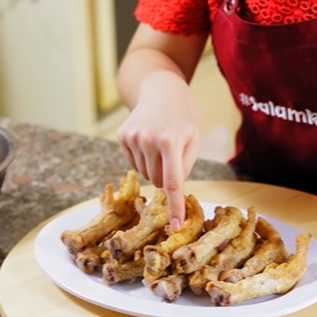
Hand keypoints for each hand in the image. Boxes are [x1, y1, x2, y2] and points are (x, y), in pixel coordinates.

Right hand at [117, 71, 200, 230]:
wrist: (161, 89)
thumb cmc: (183, 117)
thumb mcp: (194, 138)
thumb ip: (185, 166)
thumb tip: (171, 191)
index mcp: (171, 141)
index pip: (173, 182)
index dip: (175, 207)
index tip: (175, 227)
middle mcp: (148, 140)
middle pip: (158, 181)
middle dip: (168, 177)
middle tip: (174, 156)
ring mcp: (132, 138)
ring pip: (145, 174)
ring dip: (155, 167)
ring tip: (161, 144)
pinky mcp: (122, 137)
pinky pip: (134, 164)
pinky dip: (143, 159)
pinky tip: (149, 141)